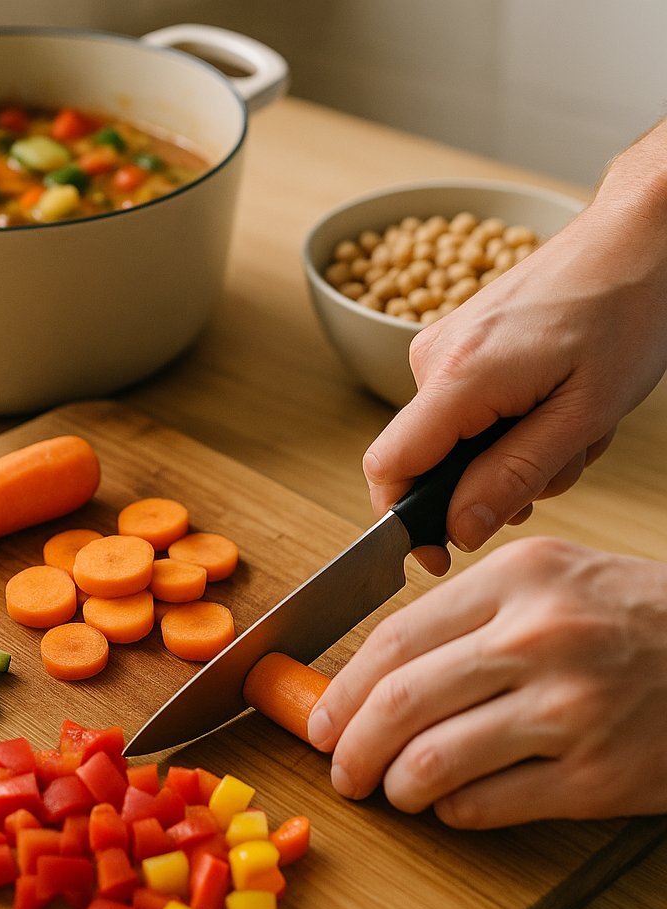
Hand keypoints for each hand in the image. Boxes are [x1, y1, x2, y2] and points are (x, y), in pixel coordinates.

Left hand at [306, 537, 666, 827]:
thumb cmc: (629, 614)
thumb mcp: (547, 579)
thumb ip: (462, 613)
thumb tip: (372, 672)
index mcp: (517, 580)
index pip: (394, 639)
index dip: (342, 689)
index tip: (320, 718)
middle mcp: (540, 639)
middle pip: (401, 702)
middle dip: (351, 747)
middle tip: (340, 768)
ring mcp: (572, 710)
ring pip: (434, 761)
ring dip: (396, 787)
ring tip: (394, 790)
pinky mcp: (599, 777)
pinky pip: (487, 805)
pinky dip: (451, 811)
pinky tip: (449, 803)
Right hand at [365, 192, 666, 577]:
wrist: (637, 238)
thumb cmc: (624, 312)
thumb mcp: (583, 414)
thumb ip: (515, 475)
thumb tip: (459, 529)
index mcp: (457, 376)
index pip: (389, 466)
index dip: (404, 521)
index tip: (441, 553)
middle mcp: (433, 358)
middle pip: (428, 462)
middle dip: (490, 484)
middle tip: (560, 462)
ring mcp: (441, 348)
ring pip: (455, 442)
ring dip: (514, 453)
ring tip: (572, 423)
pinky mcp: (457, 345)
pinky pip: (466, 412)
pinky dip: (511, 424)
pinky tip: (555, 402)